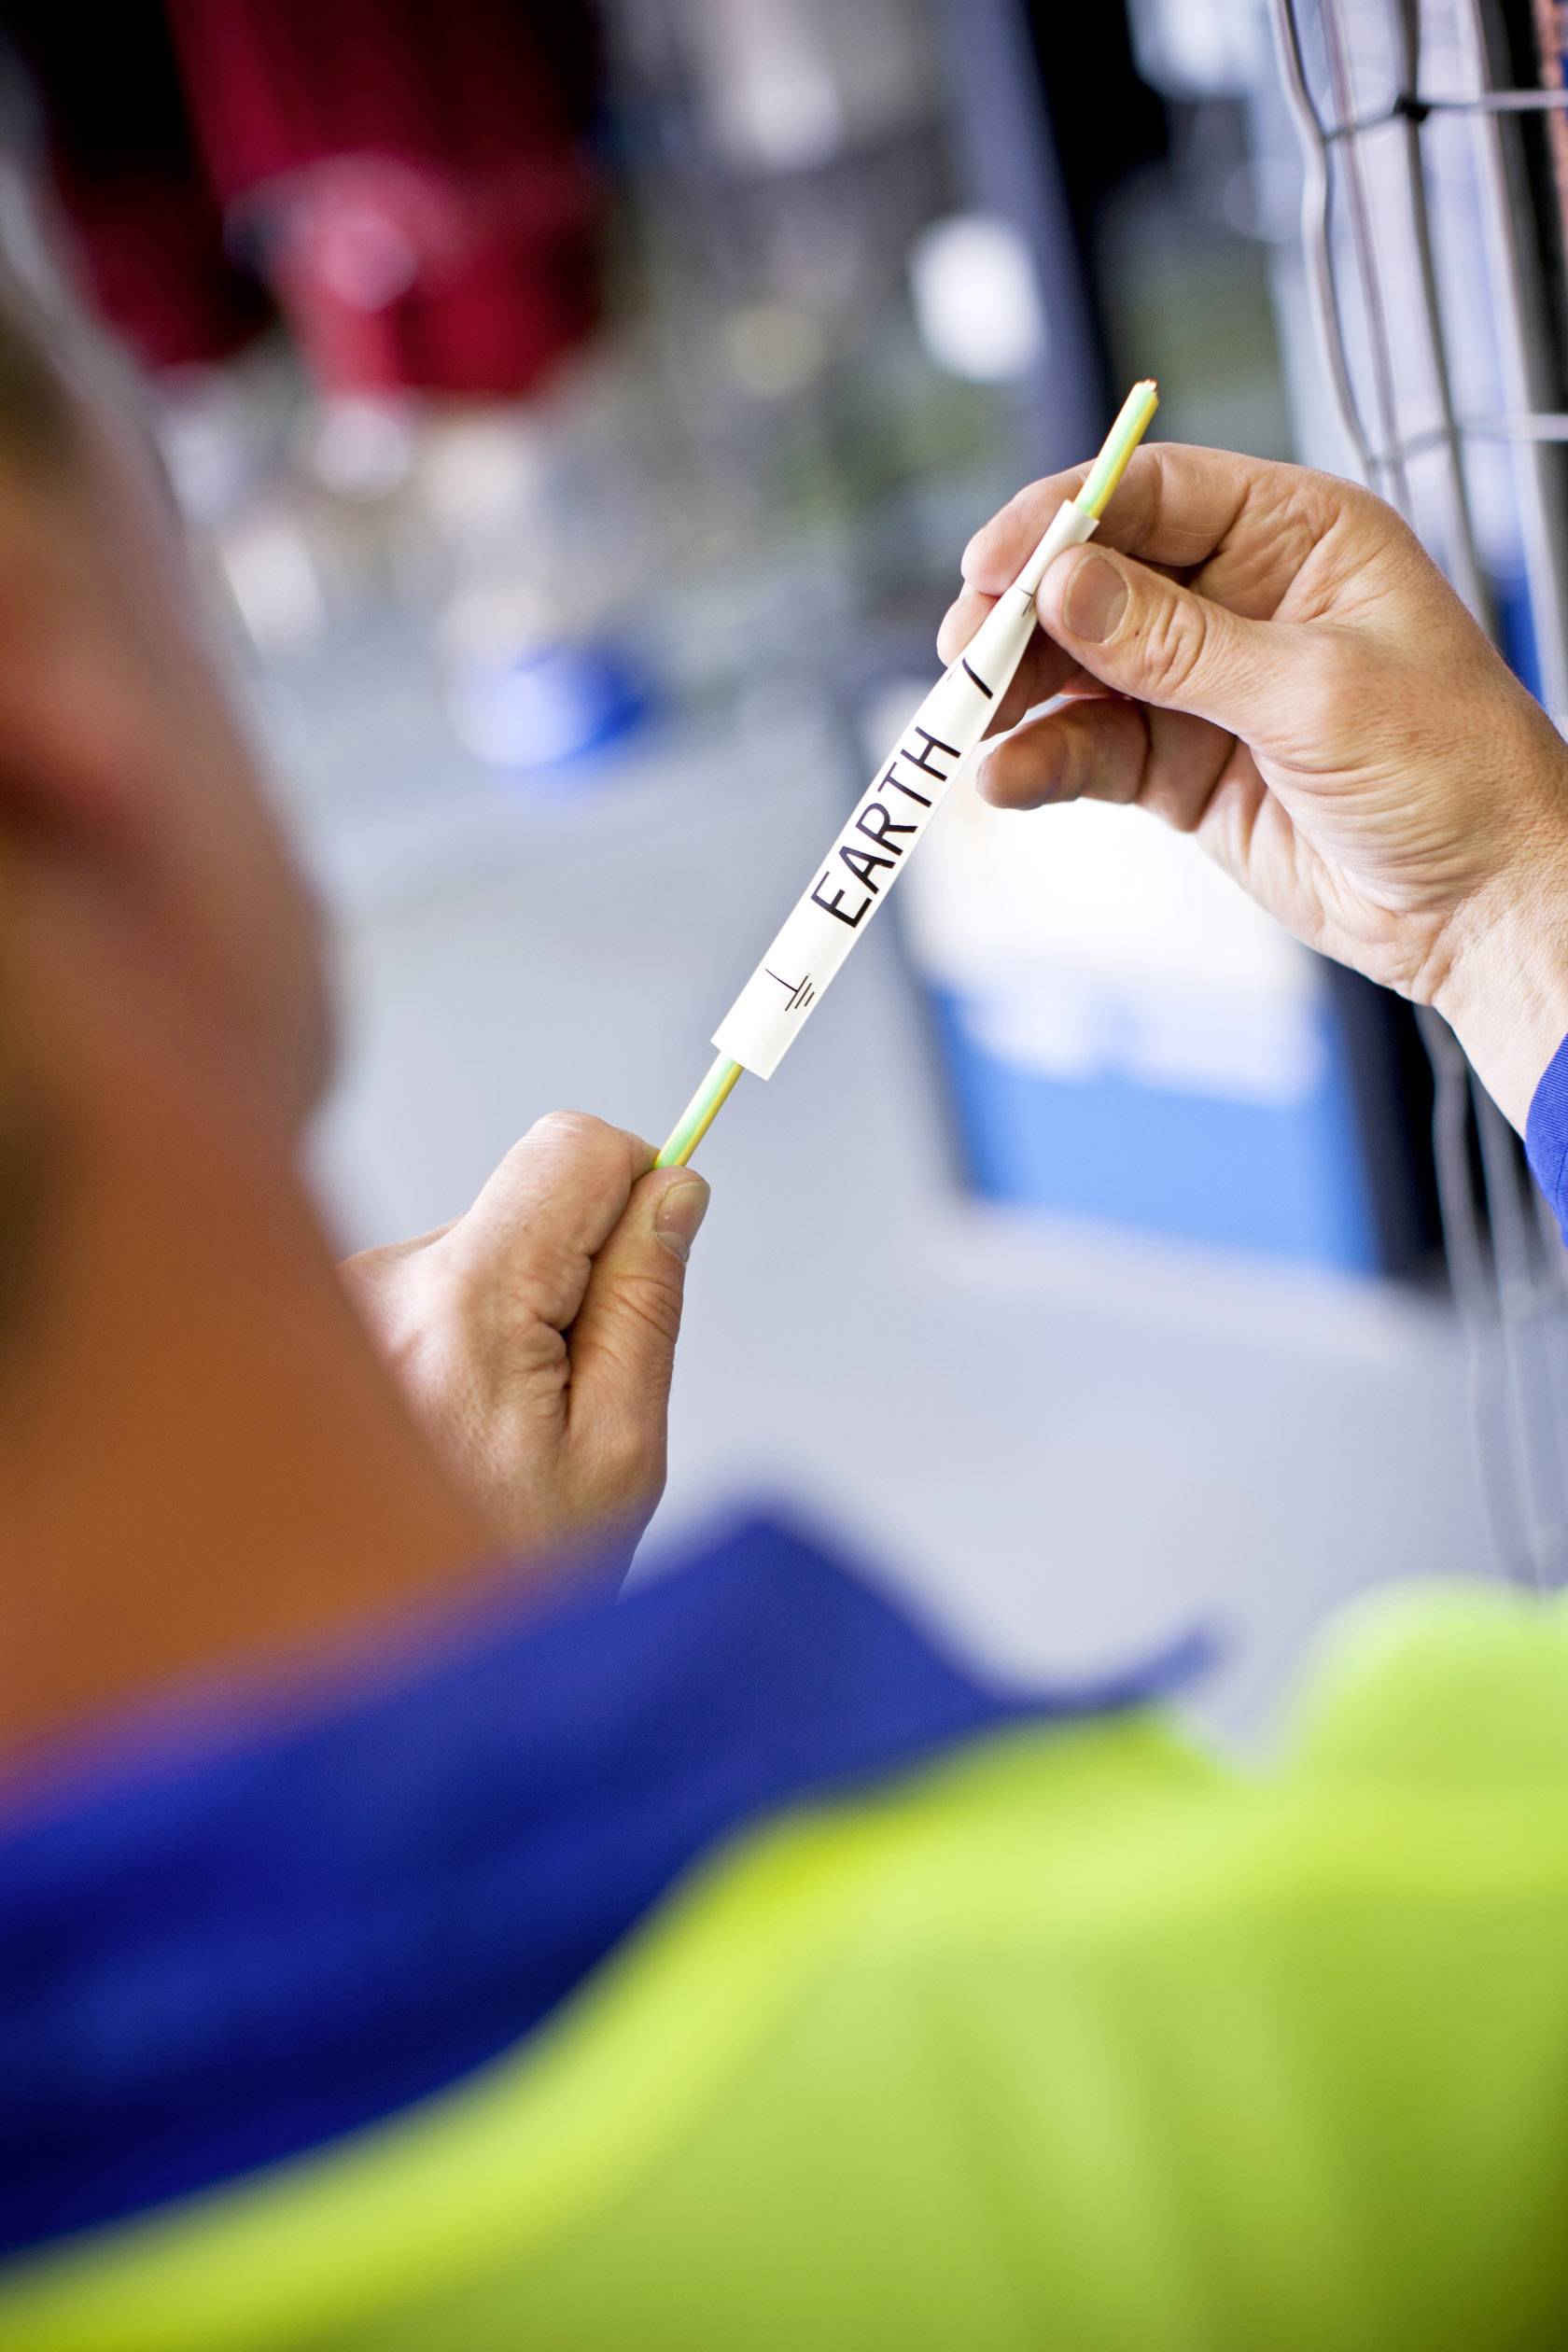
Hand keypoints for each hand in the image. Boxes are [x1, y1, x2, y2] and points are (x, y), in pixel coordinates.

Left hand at [342, 1112, 708, 1574]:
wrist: (359, 1668)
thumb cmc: (496, 1585)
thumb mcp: (616, 1457)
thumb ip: (647, 1306)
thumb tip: (674, 1190)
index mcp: (466, 1305)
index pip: (575, 1148)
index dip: (640, 1184)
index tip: (655, 1254)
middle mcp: (383, 1283)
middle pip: (531, 1203)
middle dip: (576, 1280)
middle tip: (568, 1403)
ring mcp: (340, 1301)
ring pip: (483, 1253)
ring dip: (516, 1324)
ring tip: (498, 1440)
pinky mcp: (320, 1325)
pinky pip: (431, 1293)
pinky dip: (463, 1348)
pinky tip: (449, 1437)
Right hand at [938, 443, 1567, 1126]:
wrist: (1481, 905)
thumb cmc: (1454, 773)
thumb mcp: (1316, 694)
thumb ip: (1182, 644)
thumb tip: (1067, 587)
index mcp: (1296, 535)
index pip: (1151, 493)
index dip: (1062, 520)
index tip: (992, 565)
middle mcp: (1240, 596)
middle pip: (1094, 580)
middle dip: (1021, 617)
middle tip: (964, 657)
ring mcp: (1202, 684)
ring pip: (1076, 669)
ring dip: (1017, 698)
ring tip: (967, 730)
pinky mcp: (1179, 766)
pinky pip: (1088, 751)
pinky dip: (1041, 763)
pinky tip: (1006, 780)